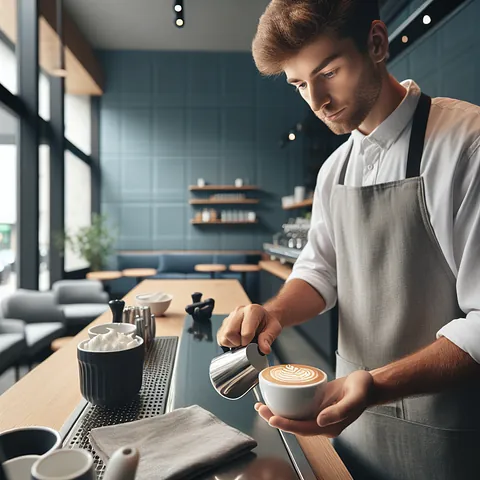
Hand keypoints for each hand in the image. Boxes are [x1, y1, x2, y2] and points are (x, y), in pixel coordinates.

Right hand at [216, 304, 281, 353]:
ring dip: (232, 343)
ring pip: (223, 336)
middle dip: (238, 343)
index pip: (245, 332)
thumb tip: (264, 349)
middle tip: (246, 343)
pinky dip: (227, 343)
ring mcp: (230, 316)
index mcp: (252, 310)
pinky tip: (236, 340)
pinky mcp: (224, 324)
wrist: (263, 317)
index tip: (252, 343)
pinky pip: (220, 338)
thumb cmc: (267, 322)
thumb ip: (268, 338)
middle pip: (230, 333)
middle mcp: (239, 311)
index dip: (248, 342)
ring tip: (242, 341)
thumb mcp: (274, 329)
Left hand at [255, 370, 374, 436]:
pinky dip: (286, 405)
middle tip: (260, 409)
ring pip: (294, 417)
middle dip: (276, 419)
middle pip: (295, 425)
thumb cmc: (363, 388)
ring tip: (262, 405)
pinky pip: (298, 408)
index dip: (287, 425)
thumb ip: (340, 410)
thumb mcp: (354, 397)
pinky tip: (277, 398)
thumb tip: (321, 421)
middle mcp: (322, 423)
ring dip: (278, 412)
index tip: (272, 419)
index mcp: (330, 426)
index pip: (303, 429)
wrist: (368, 384)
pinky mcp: (317, 406)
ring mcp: (319, 415)